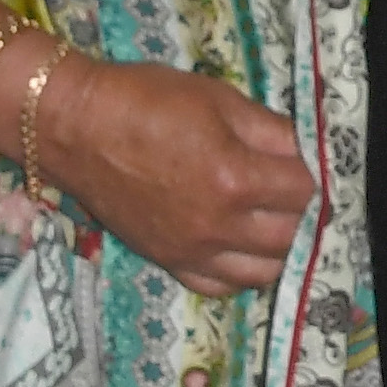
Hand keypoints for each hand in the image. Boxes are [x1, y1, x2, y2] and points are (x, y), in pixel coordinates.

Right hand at [31, 55, 312, 291]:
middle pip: (290, 236)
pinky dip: (238, 272)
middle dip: (300, 212)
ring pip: (262, 271)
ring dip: (278, 248)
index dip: (312, 174)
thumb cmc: (145, 102)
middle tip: (292, 190)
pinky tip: (240, 247)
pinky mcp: (166, 260)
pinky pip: (219, 286)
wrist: (74, 127)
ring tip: (272, 220)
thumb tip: (308, 149)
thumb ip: (271, 131)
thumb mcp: (220, 100)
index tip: (306, 162)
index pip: (304, 192)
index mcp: (235, 179)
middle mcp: (217, 225)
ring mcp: (190, 250)